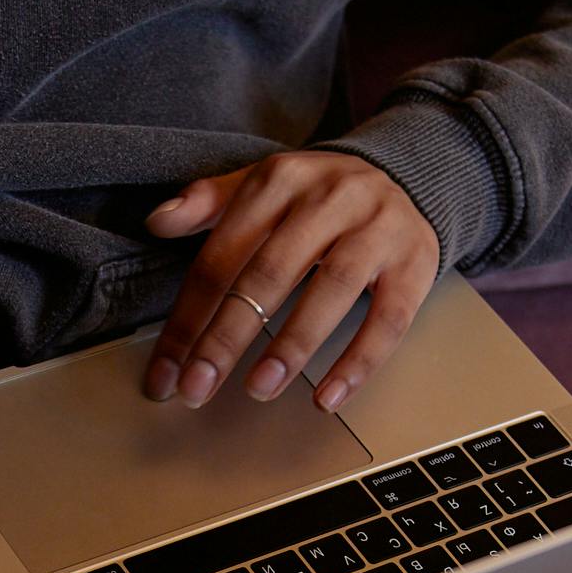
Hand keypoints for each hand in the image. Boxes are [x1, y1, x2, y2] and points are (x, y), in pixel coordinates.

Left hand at [141, 149, 441, 413]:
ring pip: (332, 290)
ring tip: (258, 389)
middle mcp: (329, 199)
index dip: (188, 318)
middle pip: (269, 273)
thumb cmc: (319, 196)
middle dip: (227, 337)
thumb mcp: (264, 186)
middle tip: (198, 388)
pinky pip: (389, 319)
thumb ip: (209, 203)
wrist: (409, 174)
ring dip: (292, 346)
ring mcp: (377, 229)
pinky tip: (326, 398)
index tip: (165, 373)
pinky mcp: (414, 263)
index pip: (221, 256)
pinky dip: (358, 362)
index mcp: (279, 181)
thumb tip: (157, 221)